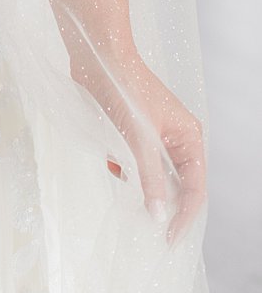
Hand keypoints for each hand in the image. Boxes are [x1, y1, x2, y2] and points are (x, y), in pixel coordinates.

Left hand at [95, 52, 205, 244]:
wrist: (97, 53)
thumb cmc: (125, 86)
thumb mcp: (140, 138)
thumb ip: (151, 178)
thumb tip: (159, 214)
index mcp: (188, 137)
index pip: (195, 189)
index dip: (184, 216)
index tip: (169, 239)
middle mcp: (175, 138)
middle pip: (175, 184)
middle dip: (160, 203)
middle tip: (146, 227)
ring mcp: (153, 135)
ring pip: (151, 174)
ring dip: (137, 182)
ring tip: (125, 188)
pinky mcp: (131, 131)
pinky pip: (132, 161)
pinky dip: (121, 165)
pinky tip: (110, 160)